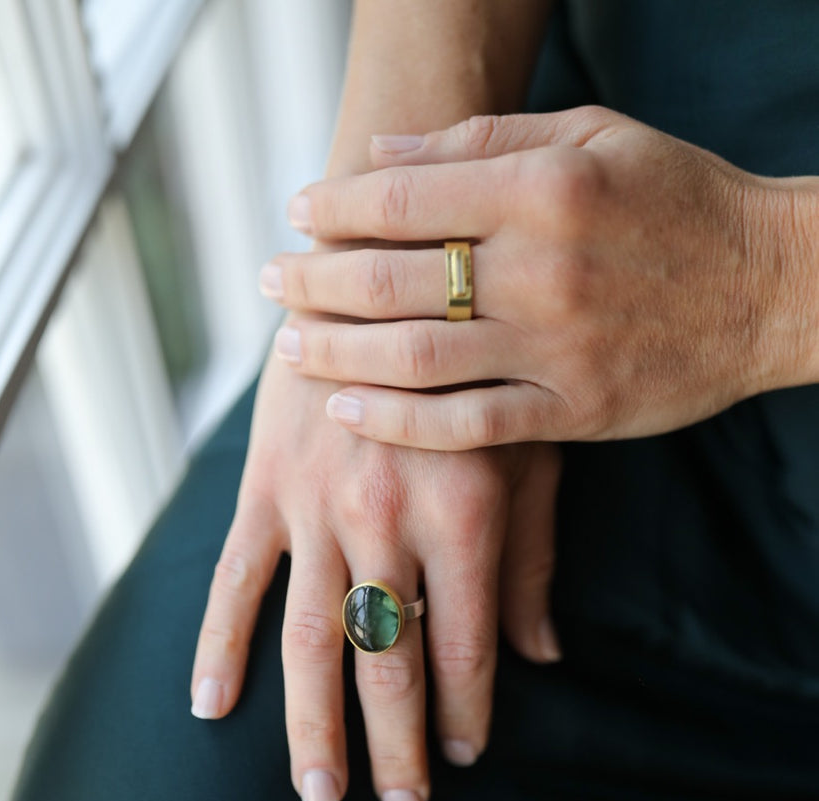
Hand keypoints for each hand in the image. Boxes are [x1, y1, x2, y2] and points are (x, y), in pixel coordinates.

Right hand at [189, 351, 559, 800]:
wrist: (381, 268)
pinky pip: (235, 579)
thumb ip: (532, 556)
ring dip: (312, 725)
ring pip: (312, 639)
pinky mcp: (265, 488)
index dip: (466, 713)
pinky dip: (219, 644)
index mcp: (464, 515)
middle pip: (389, 660)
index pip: (466, 647)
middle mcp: (387, 521)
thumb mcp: (527, 449)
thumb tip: (542, 656)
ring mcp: (317, 507)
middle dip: (397, 744)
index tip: (464, 759)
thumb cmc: (475, 363)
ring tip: (318, 794)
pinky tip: (210, 706)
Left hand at [264, 108, 813, 448]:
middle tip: (270, 284)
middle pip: (393, 280)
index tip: (296, 216)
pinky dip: (398, 422)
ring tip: (289, 349)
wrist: (770, 286)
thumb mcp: (592, 135)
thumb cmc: (678, 200)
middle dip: (315, 281)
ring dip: (337, 355)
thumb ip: (482, 138)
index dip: (335, 209)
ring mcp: (554, 349)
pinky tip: (348, 412)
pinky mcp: (572, 412)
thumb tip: (380, 152)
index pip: (404, 198)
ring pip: (415, 358)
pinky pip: (466, 425)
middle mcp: (541, 268)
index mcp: (542, 187)